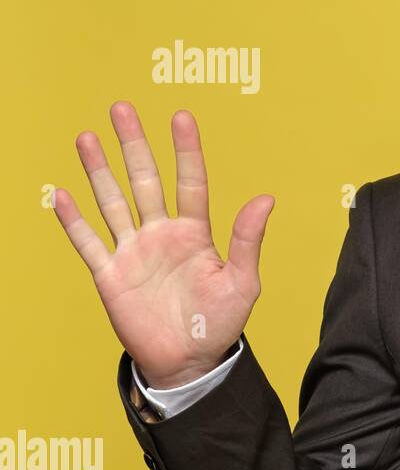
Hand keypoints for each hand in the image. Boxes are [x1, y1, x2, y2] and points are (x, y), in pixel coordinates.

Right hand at [53, 102, 274, 388]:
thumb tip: (266, 198)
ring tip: (86, 137)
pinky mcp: (110, 275)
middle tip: (121, 107)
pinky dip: (74, 220)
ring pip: (113, 202)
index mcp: (195, 233)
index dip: (186, 150)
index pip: (190, 182)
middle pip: (145, 180)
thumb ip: (249, 240)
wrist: (190, 362)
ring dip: (99, 171)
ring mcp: (133, 252)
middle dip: (133, 145)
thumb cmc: (221, 322)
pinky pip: (89, 243)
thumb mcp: (243, 281)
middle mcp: (161, 235)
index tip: (182, 116)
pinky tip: (62, 193)